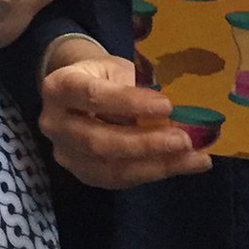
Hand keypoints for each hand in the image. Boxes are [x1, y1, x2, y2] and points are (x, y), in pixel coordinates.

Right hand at [38, 45, 210, 188]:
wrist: (80, 93)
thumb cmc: (103, 76)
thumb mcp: (116, 69)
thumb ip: (137, 89)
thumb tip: (177, 115)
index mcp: (59, 86)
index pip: (92, 96)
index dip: (129, 102)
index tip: (167, 105)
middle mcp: (54, 124)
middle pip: (98, 140)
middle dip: (145, 143)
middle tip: (183, 140)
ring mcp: (66, 154)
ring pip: (111, 167)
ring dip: (157, 164)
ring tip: (194, 157)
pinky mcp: (83, 174)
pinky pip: (119, 180)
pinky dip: (154, 173)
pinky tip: (182, 165)